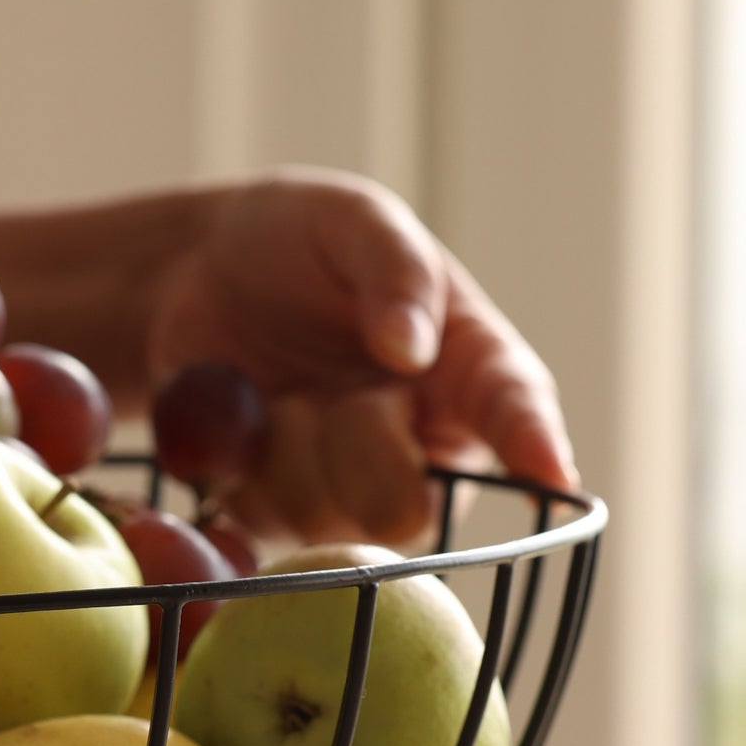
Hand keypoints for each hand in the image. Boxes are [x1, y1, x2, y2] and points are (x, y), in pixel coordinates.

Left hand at [145, 170, 576, 544]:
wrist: (195, 266)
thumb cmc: (299, 238)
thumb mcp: (353, 220)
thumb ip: (395, 269)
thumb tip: (414, 347)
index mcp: (466, 368)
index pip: (513, 412)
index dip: (533, 446)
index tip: (550, 476)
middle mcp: (419, 442)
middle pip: (413, 506)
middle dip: (360, 448)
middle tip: (327, 392)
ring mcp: (347, 485)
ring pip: (330, 520)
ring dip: (288, 450)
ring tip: (279, 393)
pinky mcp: (278, 509)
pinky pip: (261, 525)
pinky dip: (236, 472)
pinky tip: (240, 421)